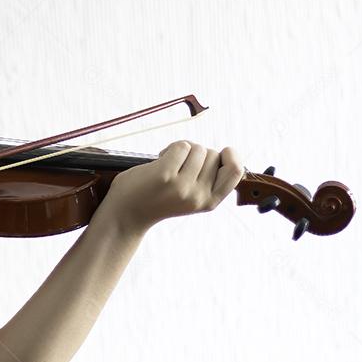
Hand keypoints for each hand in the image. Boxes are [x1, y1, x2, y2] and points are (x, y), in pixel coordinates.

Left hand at [99, 140, 245, 234]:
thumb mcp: (191, 198)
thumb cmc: (158, 199)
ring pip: (197, 148)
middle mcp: (198, 195)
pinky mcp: (165, 175)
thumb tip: (227, 152)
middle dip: (198, 152)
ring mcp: (182, 185)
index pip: (236, 171)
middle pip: (213, 154)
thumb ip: (208, 181)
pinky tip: (160, 159)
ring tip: (169, 163)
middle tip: (181, 164)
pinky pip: (181, 146)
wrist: (126, 215)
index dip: (232, 156)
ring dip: (183, 149)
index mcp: (209, 202)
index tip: (221, 152)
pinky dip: (171, 147)